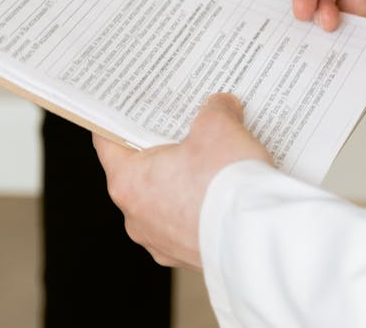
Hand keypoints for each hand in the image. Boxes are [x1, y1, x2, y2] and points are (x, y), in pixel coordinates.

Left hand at [92, 93, 271, 268]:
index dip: (120, 121)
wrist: (258, 238)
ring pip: (166, 202)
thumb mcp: (218, 126)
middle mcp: (137, 218)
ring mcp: (162, 243)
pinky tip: (227, 195)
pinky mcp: (188, 257)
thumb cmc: (226, 185)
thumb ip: (214, 110)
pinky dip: (203, 210)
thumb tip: (221, 108)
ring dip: (185, 184)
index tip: (130, 110)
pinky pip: (189, 225)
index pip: (107, 143)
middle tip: (188, 130)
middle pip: (141, 173)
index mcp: (128, 182)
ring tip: (216, 164)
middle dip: (165, 150)